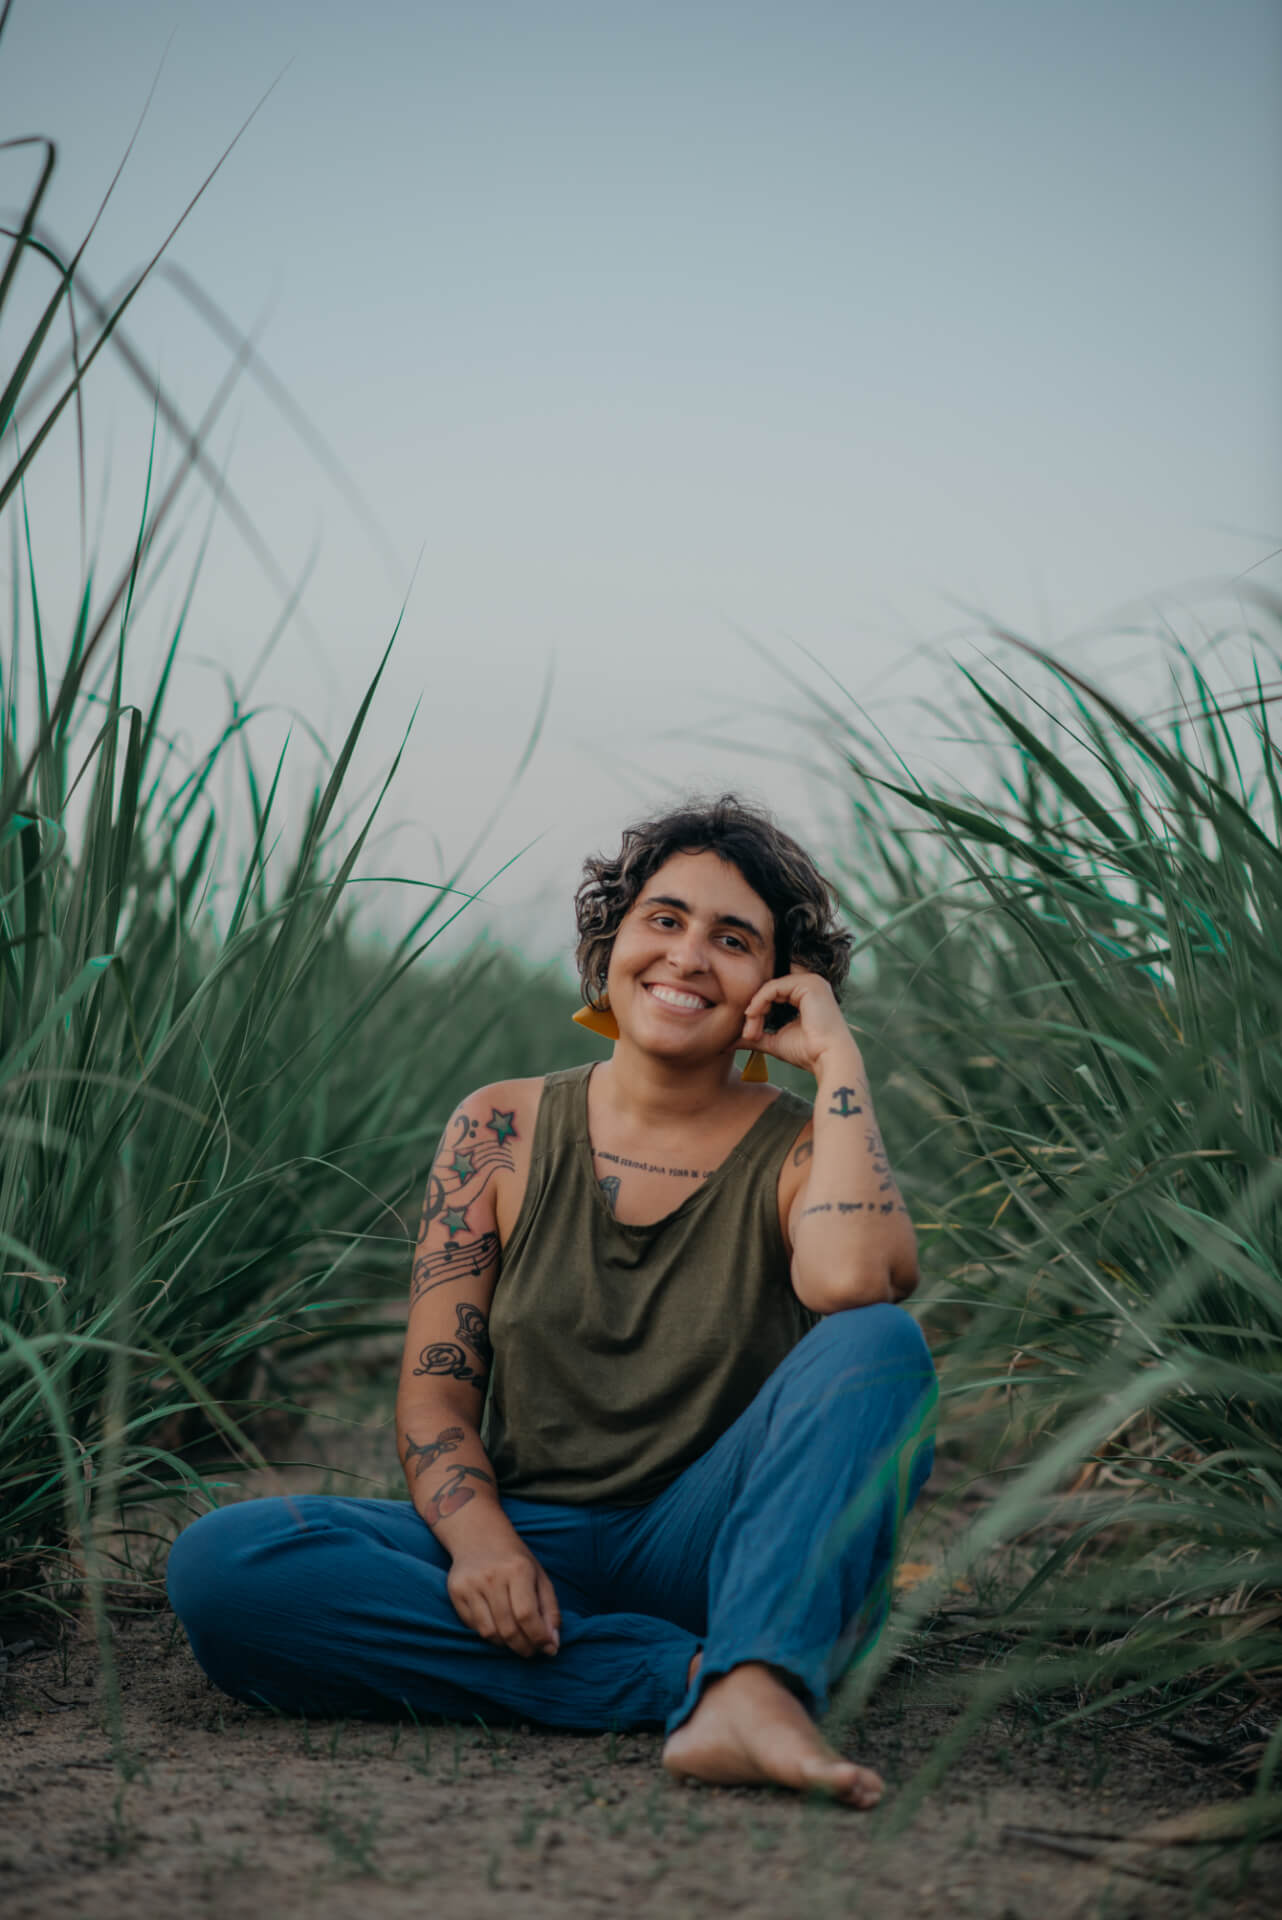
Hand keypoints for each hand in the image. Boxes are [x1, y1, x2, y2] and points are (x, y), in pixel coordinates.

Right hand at [447, 1539, 561, 1658]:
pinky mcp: (455, 1592)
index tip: (547, 1648)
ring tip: (515, 1641)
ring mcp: (471, 1584)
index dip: (539, 1638)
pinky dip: (488, 1634)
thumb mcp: (539, 1576)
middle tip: (531, 1651)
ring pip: (489, 1632)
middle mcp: (492, 1576)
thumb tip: (552, 1646)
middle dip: (523, 1647)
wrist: (478, 1536)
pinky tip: (497, 1628)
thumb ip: (550, 1610)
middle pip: (508, 1628)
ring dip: (505, 1645)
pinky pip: (473, 1626)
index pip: (527, 1615)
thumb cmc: (515, 1560)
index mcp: (517, 1569)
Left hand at [738, 966, 856, 1078]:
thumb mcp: (775, 1041)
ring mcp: (811, 981)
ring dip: (755, 1009)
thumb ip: (755, 1037)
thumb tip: (731, 1042)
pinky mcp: (808, 984)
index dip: (757, 1013)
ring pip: (769, 988)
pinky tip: (754, 1017)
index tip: (749, 1035)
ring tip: (751, 1032)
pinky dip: (759, 1003)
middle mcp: (810, 984)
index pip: (772, 995)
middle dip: (754, 1012)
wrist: (828, 1060)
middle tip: (748, 1035)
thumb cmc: (807, 1053)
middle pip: (769, 991)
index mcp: (805, 994)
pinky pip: (773, 988)